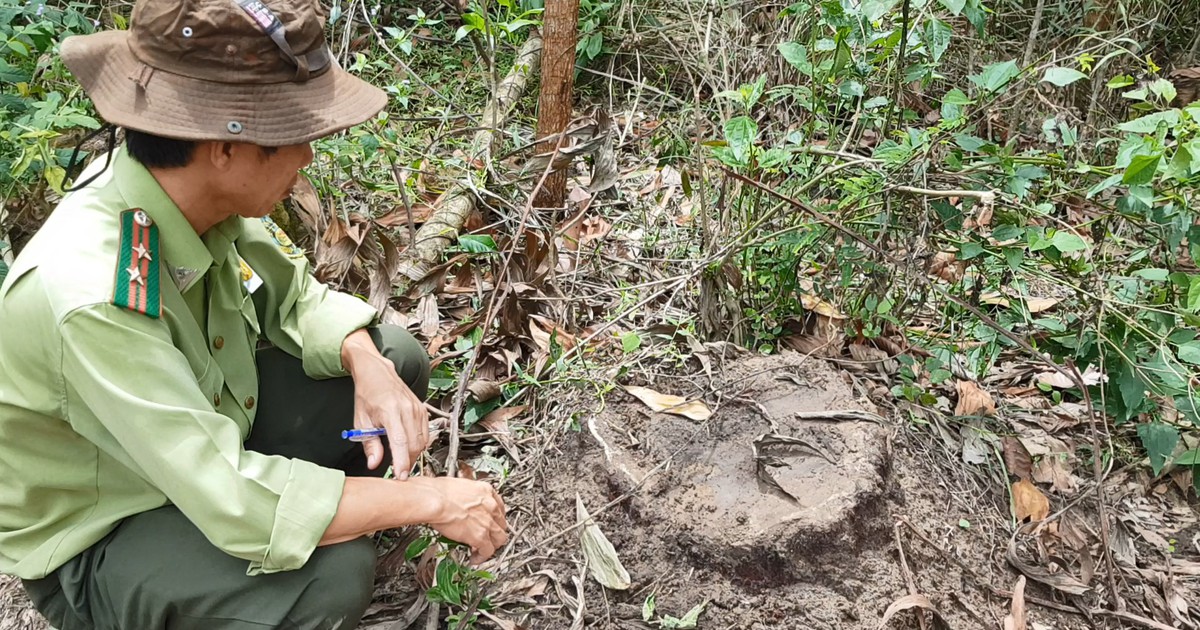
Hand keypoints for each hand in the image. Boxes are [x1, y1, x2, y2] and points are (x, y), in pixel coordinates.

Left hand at [341, 330, 428, 478]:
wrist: (376, 373)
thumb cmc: (367, 394)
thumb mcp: (361, 421)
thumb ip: (369, 444)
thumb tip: (374, 463)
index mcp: (389, 411)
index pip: (400, 442)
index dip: (401, 462)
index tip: (400, 476)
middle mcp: (407, 408)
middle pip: (414, 445)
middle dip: (407, 461)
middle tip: (397, 471)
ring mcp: (417, 408)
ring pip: (423, 441)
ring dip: (413, 453)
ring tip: (401, 458)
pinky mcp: (422, 409)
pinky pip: (426, 433)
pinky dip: (419, 443)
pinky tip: (408, 445)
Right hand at [423, 477, 507, 563]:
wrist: (433, 499)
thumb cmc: (437, 492)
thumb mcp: (458, 487)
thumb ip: (465, 497)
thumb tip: (459, 503)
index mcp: (485, 491)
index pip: (499, 506)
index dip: (494, 517)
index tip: (490, 521)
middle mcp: (490, 506)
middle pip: (502, 524)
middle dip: (495, 532)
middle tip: (487, 537)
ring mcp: (487, 522)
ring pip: (499, 539)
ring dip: (492, 546)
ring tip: (483, 551)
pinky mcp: (480, 536)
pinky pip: (488, 551)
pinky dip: (482, 557)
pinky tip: (475, 558)